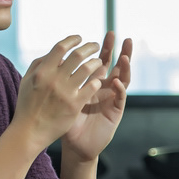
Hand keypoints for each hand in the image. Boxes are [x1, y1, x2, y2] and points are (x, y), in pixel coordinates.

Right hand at [12, 36, 106, 153]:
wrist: (29, 131)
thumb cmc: (27, 105)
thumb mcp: (26, 81)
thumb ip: (38, 64)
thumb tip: (52, 53)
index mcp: (42, 71)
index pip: (61, 47)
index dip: (72, 40)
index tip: (79, 38)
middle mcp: (54, 79)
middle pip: (77, 55)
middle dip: (89, 47)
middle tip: (95, 45)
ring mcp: (65, 92)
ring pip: (88, 69)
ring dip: (96, 62)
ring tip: (99, 62)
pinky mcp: (74, 105)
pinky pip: (91, 87)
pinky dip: (96, 81)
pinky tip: (97, 80)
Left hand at [61, 32, 131, 163]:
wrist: (75, 144)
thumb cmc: (67, 121)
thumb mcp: (63, 96)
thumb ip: (60, 79)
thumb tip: (54, 58)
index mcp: (93, 83)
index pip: (102, 61)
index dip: (105, 48)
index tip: (108, 34)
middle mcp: (105, 89)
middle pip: (115, 66)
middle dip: (120, 51)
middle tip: (122, 37)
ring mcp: (112, 99)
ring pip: (122, 80)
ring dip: (124, 68)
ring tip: (124, 57)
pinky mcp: (115, 112)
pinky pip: (119, 98)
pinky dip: (118, 89)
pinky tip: (115, 81)